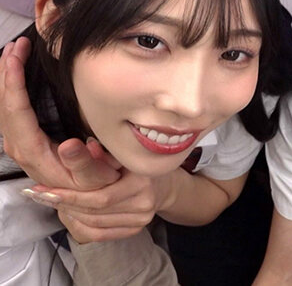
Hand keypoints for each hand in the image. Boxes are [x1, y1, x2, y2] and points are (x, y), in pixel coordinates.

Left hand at [0, 37, 119, 188]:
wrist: (88, 200)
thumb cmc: (97, 186)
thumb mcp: (98, 179)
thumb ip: (85, 164)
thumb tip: (72, 146)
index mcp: (34, 152)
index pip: (15, 111)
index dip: (12, 82)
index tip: (16, 56)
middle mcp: (20, 147)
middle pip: (3, 104)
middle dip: (5, 71)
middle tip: (16, 44)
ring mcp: (20, 143)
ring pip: (2, 105)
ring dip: (5, 77)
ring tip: (13, 51)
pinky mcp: (24, 140)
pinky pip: (9, 109)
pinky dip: (9, 87)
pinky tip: (14, 74)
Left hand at [32, 166, 175, 243]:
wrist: (162, 183)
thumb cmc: (136, 163)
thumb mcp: (122, 152)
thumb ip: (104, 154)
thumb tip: (86, 146)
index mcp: (142, 180)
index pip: (100, 195)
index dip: (70, 194)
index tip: (44, 188)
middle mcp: (144, 202)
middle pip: (95, 211)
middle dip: (64, 202)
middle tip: (41, 194)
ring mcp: (141, 218)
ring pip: (94, 223)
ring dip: (69, 213)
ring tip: (52, 201)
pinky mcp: (135, 229)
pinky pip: (99, 234)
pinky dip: (79, 226)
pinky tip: (68, 214)